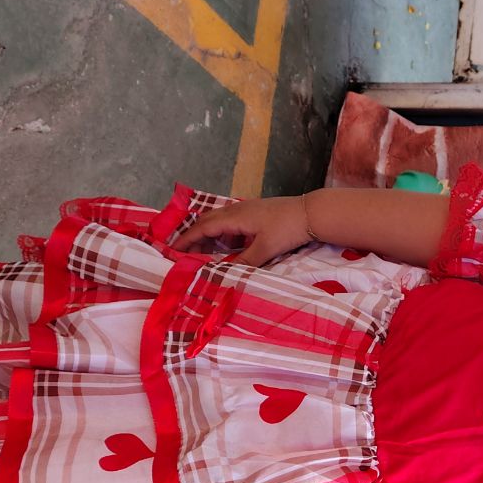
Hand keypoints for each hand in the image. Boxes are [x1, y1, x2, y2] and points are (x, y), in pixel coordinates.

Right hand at [174, 195, 311, 265]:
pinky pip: (231, 223)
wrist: (310, 213)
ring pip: (219, 222)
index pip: (203, 228)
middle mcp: (236, 210)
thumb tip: (223, 273)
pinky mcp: (255, 213)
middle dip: (194, 238)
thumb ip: (244, 262)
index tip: (173, 250)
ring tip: (203, 253)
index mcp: (234, 217)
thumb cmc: (287, 229)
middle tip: (185, 254)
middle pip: (207, 222)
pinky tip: (227, 247)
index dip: (187, 240)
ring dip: (209, 236)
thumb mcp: (265, 249)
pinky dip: (223, 235)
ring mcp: (246, 210)